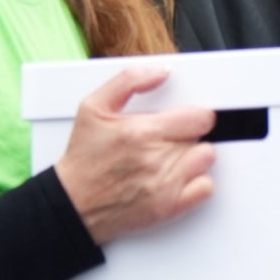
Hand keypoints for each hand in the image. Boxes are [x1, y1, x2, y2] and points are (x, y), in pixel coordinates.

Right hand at [52, 68, 215, 244]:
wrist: (73, 203)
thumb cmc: (83, 158)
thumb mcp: (94, 106)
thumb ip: (129, 81)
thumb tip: (160, 72)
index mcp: (142, 131)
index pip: (199, 117)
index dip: (194, 116)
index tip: (184, 119)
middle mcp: (157, 158)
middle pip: (202, 137)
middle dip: (188, 135)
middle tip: (168, 139)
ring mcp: (165, 185)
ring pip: (206, 159)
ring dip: (194, 157)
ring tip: (172, 157)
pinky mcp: (169, 207)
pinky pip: (205, 188)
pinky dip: (197, 183)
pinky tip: (178, 177)